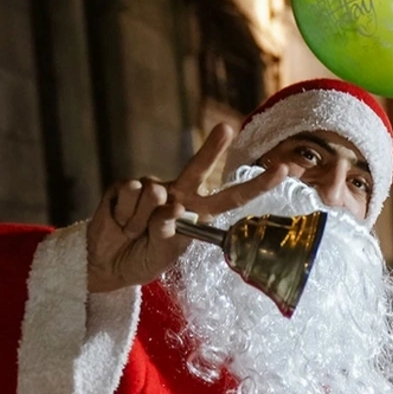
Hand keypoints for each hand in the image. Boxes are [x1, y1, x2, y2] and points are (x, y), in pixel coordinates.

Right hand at [87, 124, 286, 292]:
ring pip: (154, 194)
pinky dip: (123, 214)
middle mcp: (180, 193)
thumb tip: (172, 204)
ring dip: (141, 221)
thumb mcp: (167, 252)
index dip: (258, 184)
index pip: (234, 198)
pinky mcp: (125, 185)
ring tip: (134, 232)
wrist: (108, 264)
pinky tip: (120, 222)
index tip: (284, 171)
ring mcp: (152, 186)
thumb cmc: (146, 258)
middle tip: (226, 129)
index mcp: (200, 210)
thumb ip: (172, 231)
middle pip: (199, 169)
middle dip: (212, 148)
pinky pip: (129, 192)